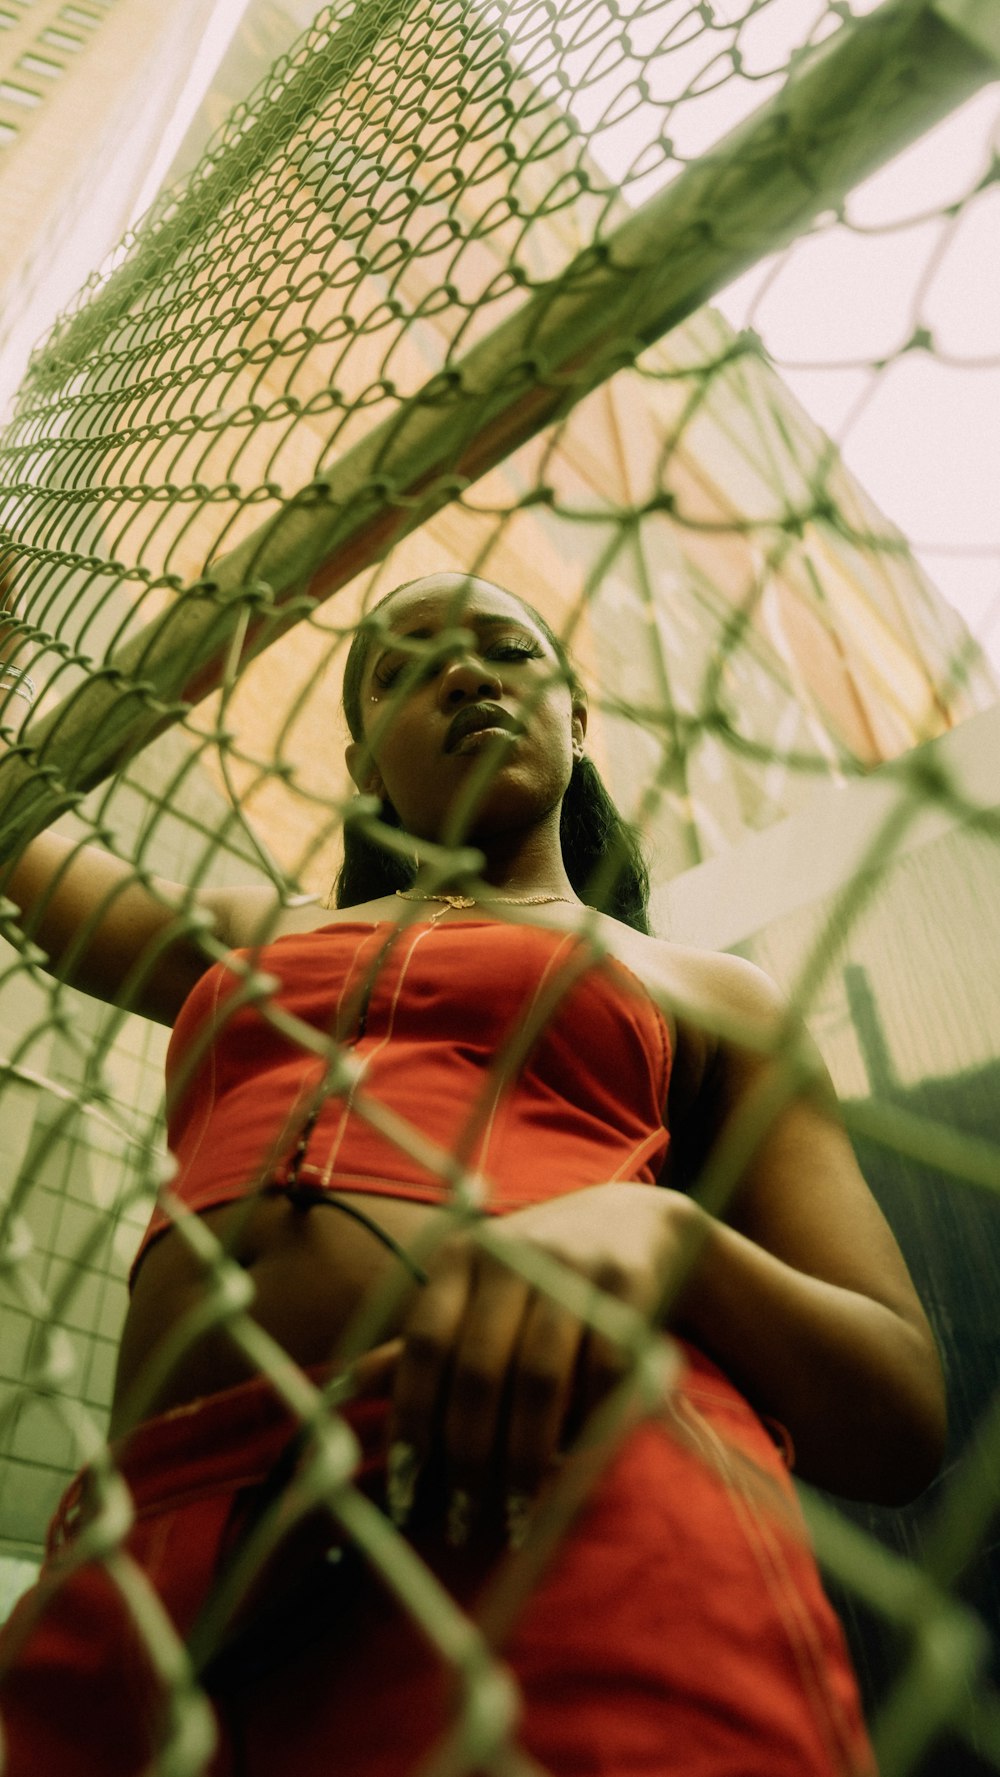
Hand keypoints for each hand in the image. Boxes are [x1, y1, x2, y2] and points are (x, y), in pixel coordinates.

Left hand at [385, 1182, 696, 1543]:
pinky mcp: (627, 1287)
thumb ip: (424, 1344)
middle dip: (469, 1456)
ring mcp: (571, 1269)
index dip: (411, 1418)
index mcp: (460, 1258)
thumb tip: (348, 1388)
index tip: (404, 1488)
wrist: (630, 1224)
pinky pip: (601, 1376)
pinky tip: (572, 1463)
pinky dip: (584, 1428)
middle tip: (464, 1520)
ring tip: (516, 1514)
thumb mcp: (475, 1293)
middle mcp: (510, 1256)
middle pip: (480, 1370)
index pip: (424, 1344)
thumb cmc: (535, 1276)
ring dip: (525, 1457)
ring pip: (540, 1380)